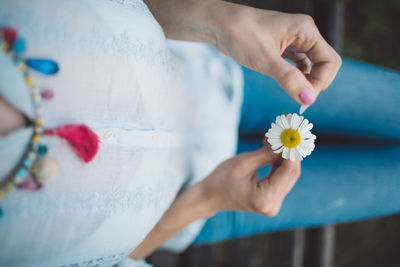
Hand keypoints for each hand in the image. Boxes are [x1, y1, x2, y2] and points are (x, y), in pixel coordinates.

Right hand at [130, 145, 300, 258]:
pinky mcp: (272, 199)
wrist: (210, 196)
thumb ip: (268, 152)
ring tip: (275, 138)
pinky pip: (281, 178)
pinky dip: (279, 163)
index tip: (292, 132)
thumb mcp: (244, 162)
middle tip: (286, 132)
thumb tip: (287, 140)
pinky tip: (273, 149)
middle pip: (291, 174)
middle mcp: (273, 205)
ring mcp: (273, 204)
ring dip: (284, 156)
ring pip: (288, 175)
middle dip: (289, 152)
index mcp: (265, 199)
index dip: (292, 150)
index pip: (288, 171)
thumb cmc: (222, 178)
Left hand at [210, 2, 341, 104]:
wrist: (218, 24)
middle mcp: (303, 33)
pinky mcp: (282, 47)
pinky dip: (296, 76)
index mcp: (305, 30)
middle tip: (300, 99)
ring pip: (311, 64)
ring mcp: (293, 40)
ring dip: (306, 81)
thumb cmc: (240, 35)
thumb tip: (309, 99)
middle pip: (324, 63)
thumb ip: (289, 80)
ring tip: (293, 93)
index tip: (305, 98)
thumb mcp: (265, 60)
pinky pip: (297, 64)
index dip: (321, 82)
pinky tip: (287, 84)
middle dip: (316, 82)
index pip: (329, 60)